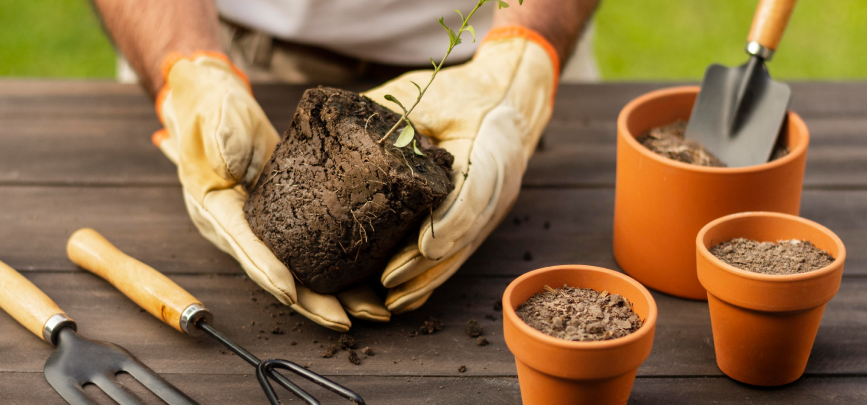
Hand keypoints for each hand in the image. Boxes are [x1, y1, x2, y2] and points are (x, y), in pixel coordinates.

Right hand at [153, 53, 389, 331]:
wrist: (216, 104)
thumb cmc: (213, 110)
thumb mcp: (216, 118)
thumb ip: (222, 137)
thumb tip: (227, 160)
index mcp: (216, 210)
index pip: (245, 246)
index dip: (269, 271)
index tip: (293, 293)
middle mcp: (238, 229)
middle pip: (277, 274)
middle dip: (311, 301)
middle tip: (345, 320)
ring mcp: (262, 228)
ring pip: (298, 271)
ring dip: (333, 295)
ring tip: (371, 311)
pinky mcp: (283, 220)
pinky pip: (310, 252)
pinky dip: (336, 270)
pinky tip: (368, 283)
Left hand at [362, 27, 558, 312]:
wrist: (512, 96)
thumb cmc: (468, 93)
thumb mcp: (434, 93)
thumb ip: (400, 114)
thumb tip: (348, 132)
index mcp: (491, 150)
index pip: (474, 194)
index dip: (449, 224)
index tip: (422, 246)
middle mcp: (498, 188)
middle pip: (464, 236)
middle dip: (426, 264)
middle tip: (387, 282)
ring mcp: (493, 209)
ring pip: (460, 253)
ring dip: (427, 279)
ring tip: (390, 300)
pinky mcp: (481, 220)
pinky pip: (457, 253)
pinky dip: (432, 276)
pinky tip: (406, 297)